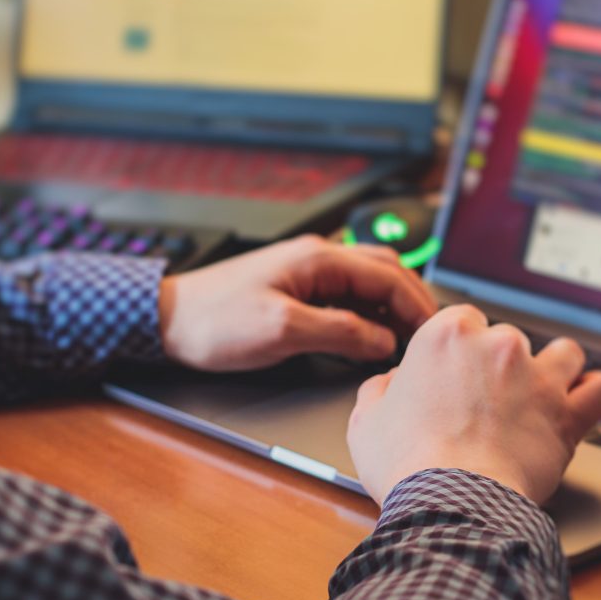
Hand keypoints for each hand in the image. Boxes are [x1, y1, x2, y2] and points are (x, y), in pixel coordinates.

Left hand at [158, 235, 436, 371]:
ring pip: (365, 285)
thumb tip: (384, 340)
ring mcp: (305, 273)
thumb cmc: (214, 320)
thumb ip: (341, 333)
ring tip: (405, 341)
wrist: (168, 321)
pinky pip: (343, 298)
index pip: (388, 275)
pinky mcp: (294, 291)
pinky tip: (368, 338)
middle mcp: (316, 259)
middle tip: (428, 335)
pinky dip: (365, 316)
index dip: (417, 306)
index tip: (431, 334)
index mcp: (318, 258)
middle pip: (384, 272)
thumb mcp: (283, 331)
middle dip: (411, 301)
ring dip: (389, 309)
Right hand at [348, 304, 600, 505]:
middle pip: (507, 338)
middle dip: (498, 364)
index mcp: (445, 336)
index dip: (456, 349)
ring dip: (553, 368)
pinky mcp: (568, 413)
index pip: (460, 320)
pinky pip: (600, 389)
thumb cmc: (408, 463)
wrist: (450, 503)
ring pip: (563, 352)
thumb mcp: (365, 420)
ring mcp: (538, 377)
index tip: (452, 371)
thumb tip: (391, 383)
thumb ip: (380, 389)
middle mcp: (497, 346)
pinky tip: (580, 402)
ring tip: (537, 393)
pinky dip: (593, 394)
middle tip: (483, 400)